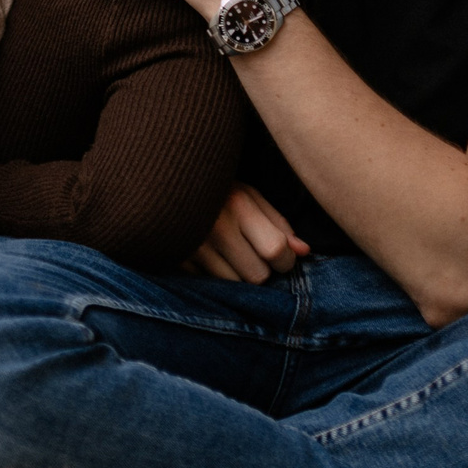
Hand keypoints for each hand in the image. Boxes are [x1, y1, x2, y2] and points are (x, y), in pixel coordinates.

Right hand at [185, 183, 309, 282]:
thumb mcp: (249, 196)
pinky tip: (208, 257)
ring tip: (228, 254)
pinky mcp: (176, 260)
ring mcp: (193, 246)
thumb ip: (277, 223)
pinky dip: (213, 276)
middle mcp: (215, 228)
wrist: (163, 182)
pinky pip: (208, 285)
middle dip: (261, 269)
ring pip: (234, 285)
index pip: (275, 250)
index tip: (281, 256)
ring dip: (237, 275)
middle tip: (251, 254)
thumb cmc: (215, 189)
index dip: (285, 259)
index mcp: (238, 205)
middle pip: (257, 275)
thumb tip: (303, 252)